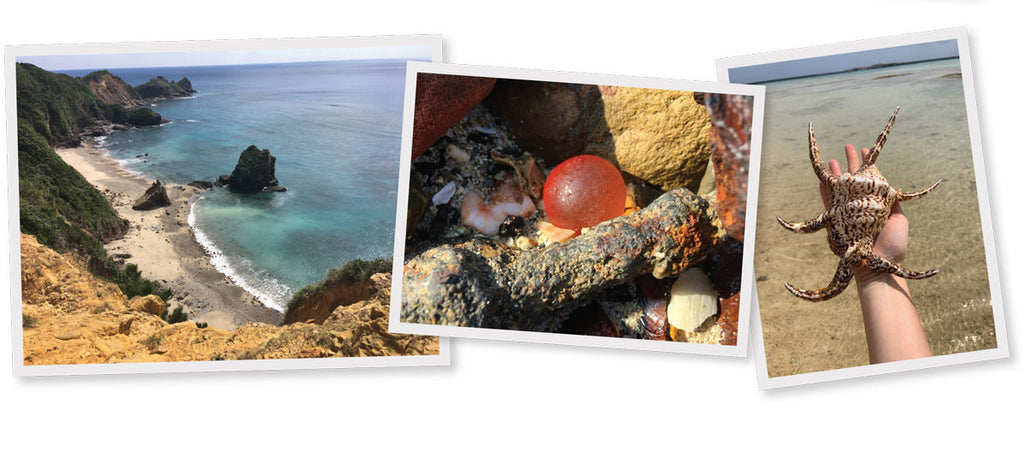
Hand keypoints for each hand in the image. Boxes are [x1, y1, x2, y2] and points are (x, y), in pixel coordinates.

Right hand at [819, 144, 909, 276]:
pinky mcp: (836, 222)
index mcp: (876, 204)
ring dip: (836, 173)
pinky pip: (827, 204)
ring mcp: (848, 213)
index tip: (863, 149)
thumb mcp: (898, 218)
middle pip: (854, 180)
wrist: (879, 266)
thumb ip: (892, 201)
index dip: (867, 164)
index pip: (870, 179)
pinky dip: (824, 191)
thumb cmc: (893, 244)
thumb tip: (888, 186)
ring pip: (839, 188)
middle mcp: (861, 206)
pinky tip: (822, 180)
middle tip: (846, 146)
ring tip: (832, 158)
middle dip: (850, 163)